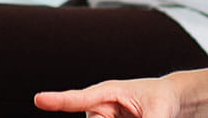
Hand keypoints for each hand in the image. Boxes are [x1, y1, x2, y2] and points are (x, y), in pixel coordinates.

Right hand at [34, 77, 182, 115]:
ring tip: (134, 112)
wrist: (169, 101)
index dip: (57, 100)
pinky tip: (131, 115)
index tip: (39, 99)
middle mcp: (98, 107)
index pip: (79, 98)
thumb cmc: (161, 99)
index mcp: (107, 92)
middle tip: (132, 113)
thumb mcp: (158, 113)